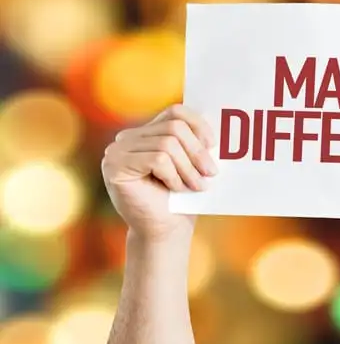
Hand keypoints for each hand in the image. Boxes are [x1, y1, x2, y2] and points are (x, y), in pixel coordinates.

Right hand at [101, 104, 217, 240]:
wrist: (165, 231)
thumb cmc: (181, 199)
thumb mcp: (192, 164)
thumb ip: (196, 142)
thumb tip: (222, 119)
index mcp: (146, 133)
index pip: (175, 111)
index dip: (198, 124)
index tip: (214, 145)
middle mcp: (127, 138)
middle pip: (174, 127)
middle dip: (198, 151)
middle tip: (211, 173)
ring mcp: (117, 151)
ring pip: (168, 144)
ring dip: (189, 168)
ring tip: (197, 186)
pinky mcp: (115, 166)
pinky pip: (158, 159)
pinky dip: (174, 175)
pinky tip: (176, 189)